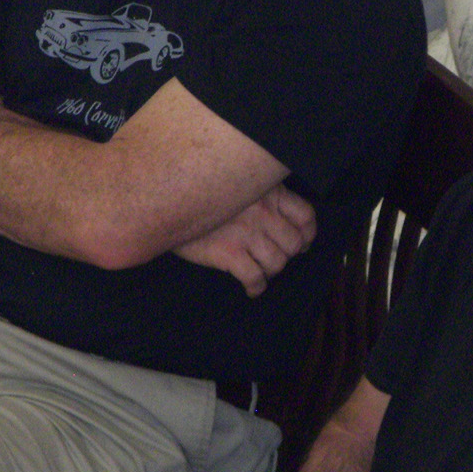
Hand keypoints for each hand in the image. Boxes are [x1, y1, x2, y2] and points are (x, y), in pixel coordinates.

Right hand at [175, 183, 316, 295]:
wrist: (165, 201)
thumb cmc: (201, 192)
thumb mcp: (237, 183)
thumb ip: (258, 194)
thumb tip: (279, 217)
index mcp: (268, 191)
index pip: (305, 215)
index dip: (307, 233)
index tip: (302, 241)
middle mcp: (263, 211)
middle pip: (294, 243)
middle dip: (288, 255)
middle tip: (276, 257)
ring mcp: (246, 232)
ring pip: (278, 263)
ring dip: (271, 271)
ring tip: (260, 270)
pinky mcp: (229, 252)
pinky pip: (255, 277)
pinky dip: (257, 287)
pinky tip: (252, 288)